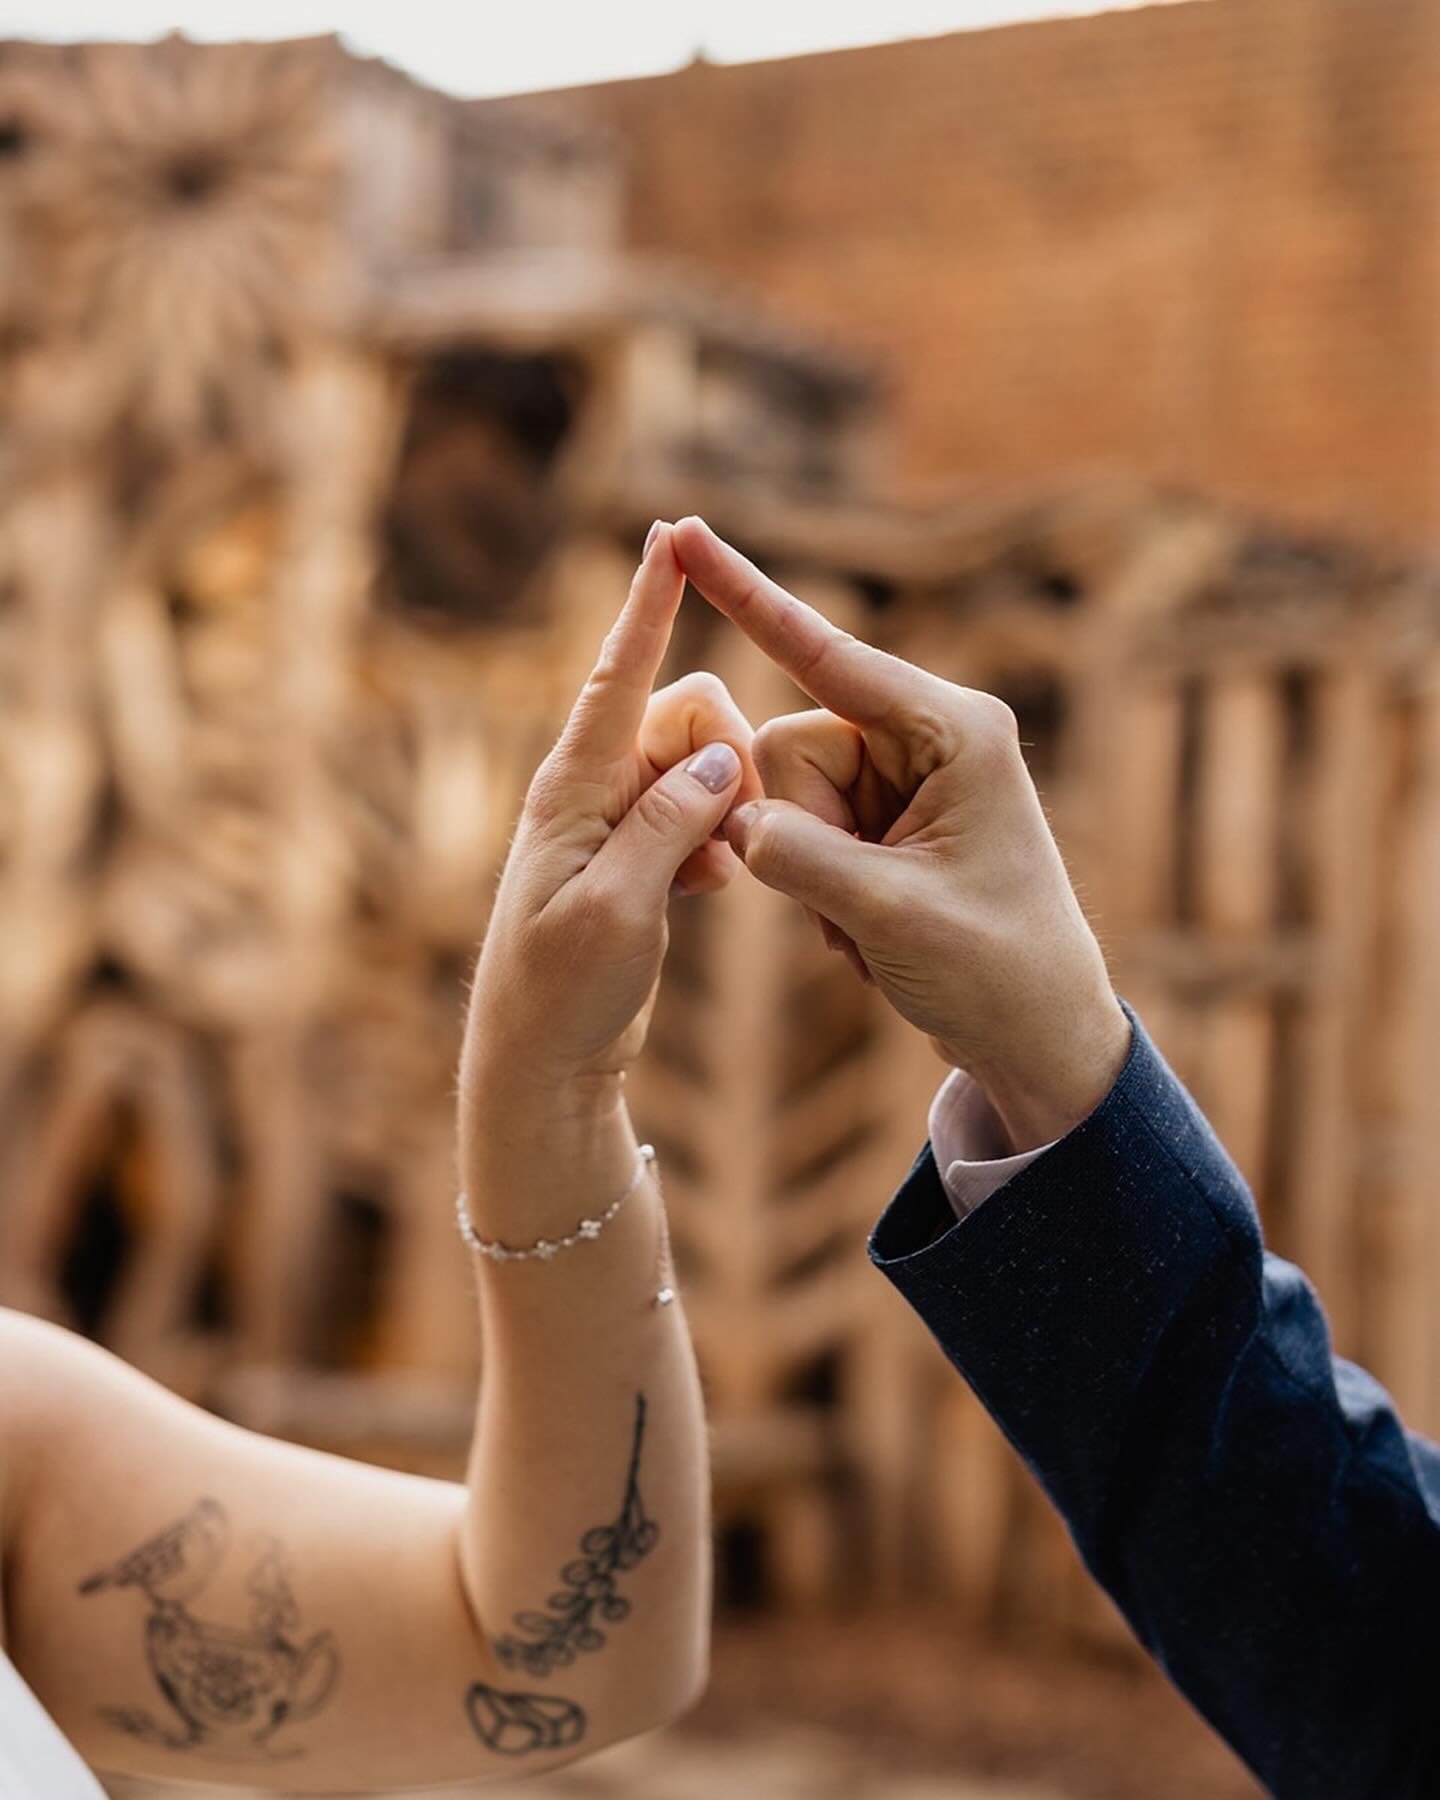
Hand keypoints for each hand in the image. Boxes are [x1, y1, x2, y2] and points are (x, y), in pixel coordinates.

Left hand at [463, 524, 758, 1106]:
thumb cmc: (563, 993)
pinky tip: (709, 891)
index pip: (618, 675)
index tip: (669, 535)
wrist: (543, 1063)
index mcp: (570, 788)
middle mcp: (592, 788)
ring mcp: (617, 819)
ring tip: (712, 880)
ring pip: (703, 763)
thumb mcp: (621, 909)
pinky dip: (719, 841)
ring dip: (727, 808)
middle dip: (728, 757)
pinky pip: (702, 810)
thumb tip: (723, 756)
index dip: (647, 604)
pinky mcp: (639, 852)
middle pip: (688, 715)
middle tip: (729, 839)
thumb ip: (671, 824)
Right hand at [671, 517, 1129, 1152]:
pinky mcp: (882, 813)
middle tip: (858, 905)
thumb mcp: (893, 916)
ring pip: (782, 793)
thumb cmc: (994, 971)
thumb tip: (734, 819)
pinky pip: (797, 828)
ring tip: (873, 921)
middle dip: (798, 832)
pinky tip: (872, 926)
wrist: (1036, 1034)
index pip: (829, 654)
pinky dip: (818, 887)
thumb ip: (798, 857)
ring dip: (809, 871)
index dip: (749, 596)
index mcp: (954, 730)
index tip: (689, 534)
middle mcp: (926, 734)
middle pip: (788, 746)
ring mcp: (901, 774)